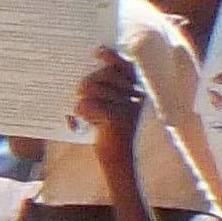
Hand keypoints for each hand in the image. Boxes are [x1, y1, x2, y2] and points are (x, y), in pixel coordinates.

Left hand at [74, 46, 145, 169]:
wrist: (122, 167)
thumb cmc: (113, 137)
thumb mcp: (111, 112)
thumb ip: (106, 92)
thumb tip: (89, 74)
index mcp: (140, 94)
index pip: (127, 68)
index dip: (112, 59)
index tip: (98, 53)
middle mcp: (138, 99)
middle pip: (103, 77)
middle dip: (87, 85)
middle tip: (82, 97)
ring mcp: (129, 109)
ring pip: (91, 89)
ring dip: (84, 103)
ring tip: (93, 118)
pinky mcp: (117, 120)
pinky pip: (85, 104)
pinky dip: (81, 114)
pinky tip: (89, 124)